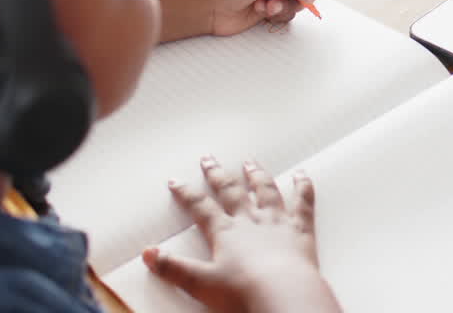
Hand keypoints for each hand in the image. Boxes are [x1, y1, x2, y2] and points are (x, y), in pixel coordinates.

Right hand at [143, 158, 340, 312]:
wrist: (283, 293)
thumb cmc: (244, 291)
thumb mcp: (201, 283)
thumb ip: (174, 268)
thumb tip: (149, 255)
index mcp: (226, 231)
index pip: (201, 207)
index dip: (186, 194)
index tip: (176, 182)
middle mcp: (251, 220)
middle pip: (231, 191)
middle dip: (218, 175)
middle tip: (209, 159)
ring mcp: (277, 221)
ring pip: (266, 190)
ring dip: (257, 175)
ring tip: (250, 162)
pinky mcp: (300, 229)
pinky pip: (303, 202)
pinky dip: (303, 186)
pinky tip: (302, 176)